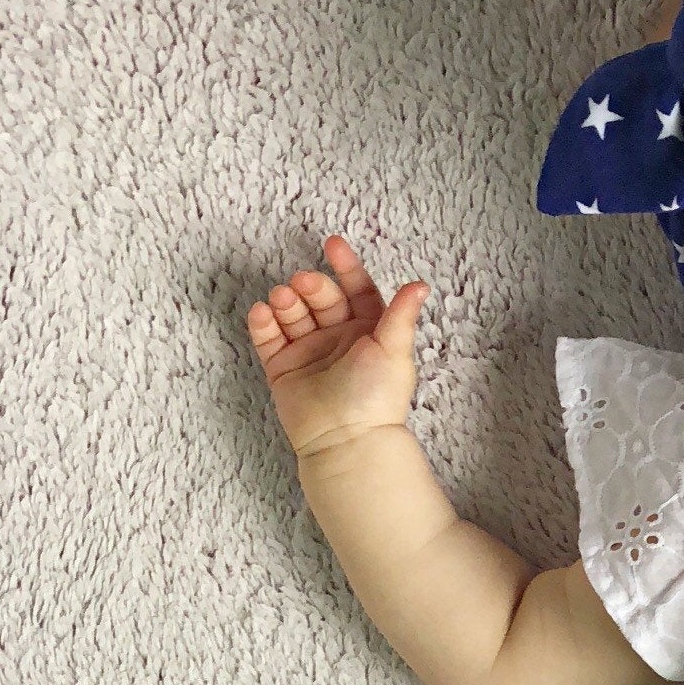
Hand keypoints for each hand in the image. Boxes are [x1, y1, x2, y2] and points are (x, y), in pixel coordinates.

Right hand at [245, 235, 429, 459]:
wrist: (344, 439)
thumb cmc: (375, 397)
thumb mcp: (394, 350)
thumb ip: (401, 315)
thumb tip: (421, 284)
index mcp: (369, 333)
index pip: (357, 291)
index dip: (347, 267)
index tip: (332, 245)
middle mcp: (339, 339)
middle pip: (322, 298)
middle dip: (312, 286)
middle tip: (304, 284)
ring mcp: (309, 353)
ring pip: (293, 313)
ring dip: (286, 300)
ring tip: (283, 298)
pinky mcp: (283, 368)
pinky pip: (268, 338)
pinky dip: (263, 322)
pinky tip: (262, 312)